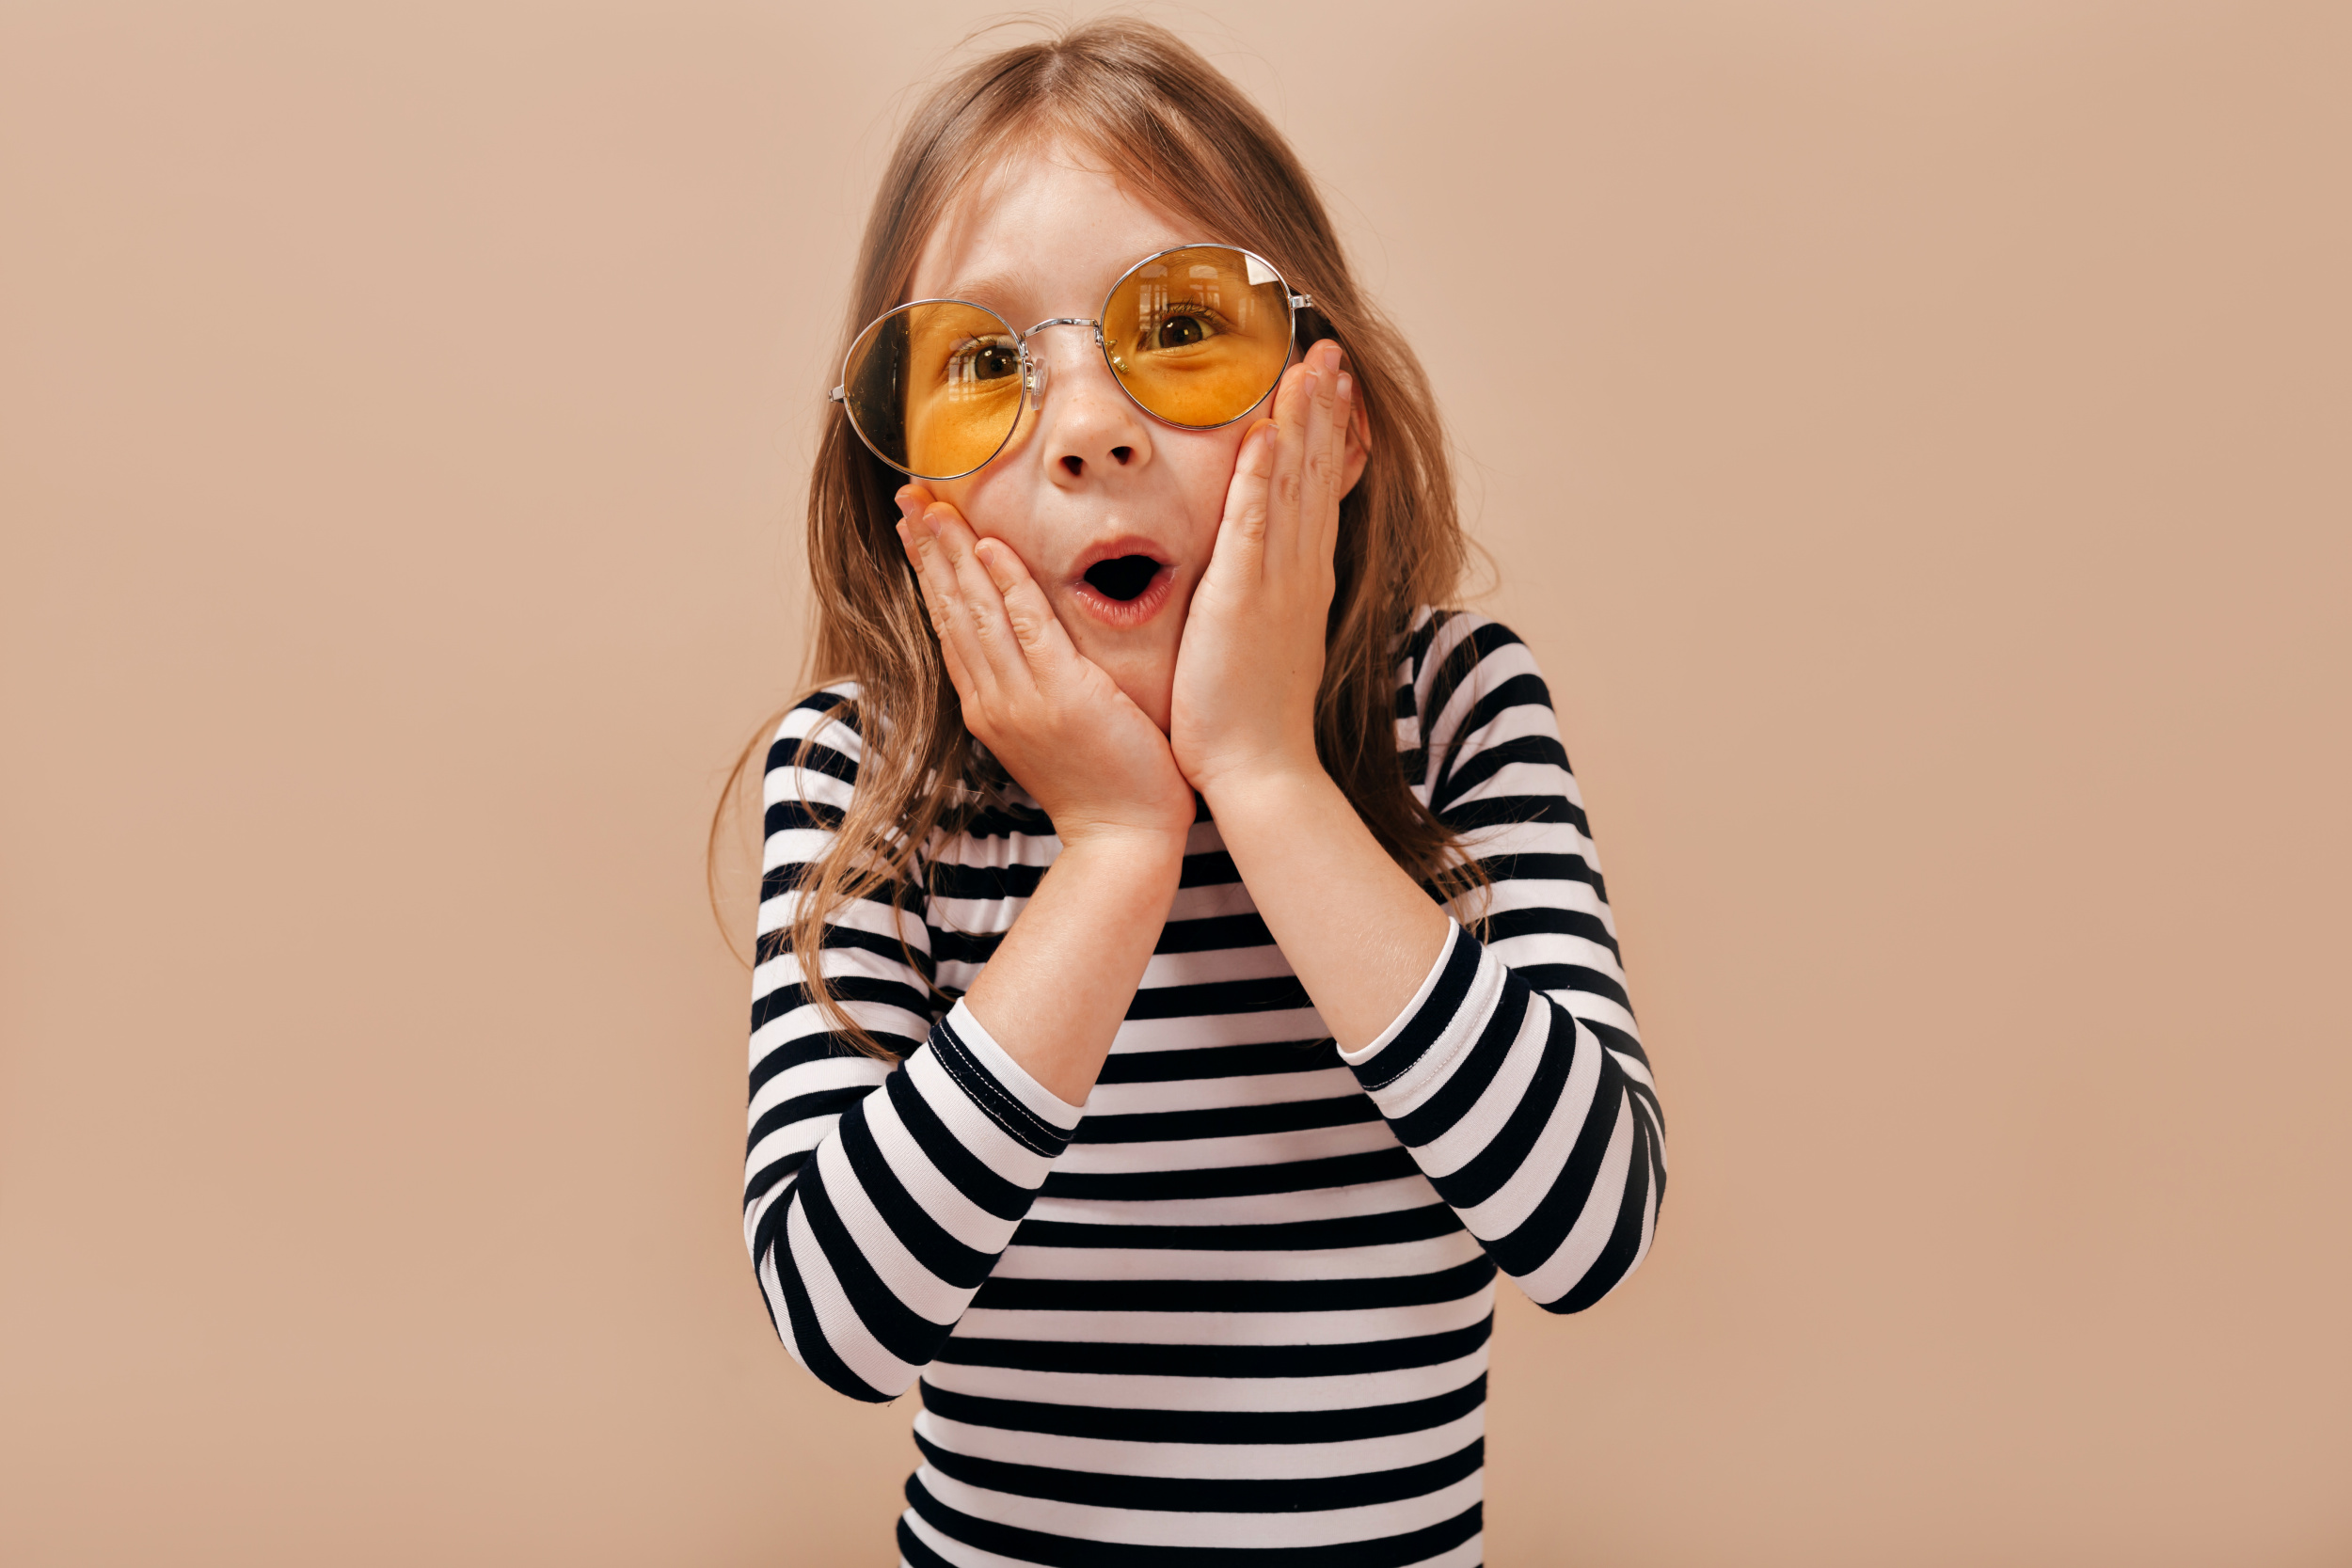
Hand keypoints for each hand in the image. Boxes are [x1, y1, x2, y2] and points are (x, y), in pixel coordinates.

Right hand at [895, 488, 1196, 851]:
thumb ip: (1034, 686)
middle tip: (908, 495)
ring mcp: (1023, 698)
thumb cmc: (1102, 783)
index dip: (929, 571)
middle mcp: (993, 698)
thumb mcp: (1053, 729)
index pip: (949, 623)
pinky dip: (1009, 587)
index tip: (914, 525)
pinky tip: (992, 549)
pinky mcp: (1062, 696)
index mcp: (988, 704)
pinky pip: (1030, 628)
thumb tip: (1028, 645)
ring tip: (933, 506)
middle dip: (928, 549)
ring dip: (955, 554)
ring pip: (978, 611)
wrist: (1124, 837)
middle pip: (951, 609)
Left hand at [1169, 339, 1359, 797]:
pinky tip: (1265, 433)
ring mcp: (1277, 582)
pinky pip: (1254, 525)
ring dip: (1301, 422)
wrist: (1261, 772)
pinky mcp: (1244, 598)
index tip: (1326, 383)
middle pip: (1315, 472)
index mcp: (1301, 580)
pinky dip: (1263, 478)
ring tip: (1309, 364)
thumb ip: (1264, 601)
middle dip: (1323, 408)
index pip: (1315, 490)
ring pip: (1293, 485)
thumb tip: (1260, 580)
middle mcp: (1299, 571)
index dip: (1323, 433)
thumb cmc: (1251, 719)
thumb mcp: (1265, 645)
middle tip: (1328, 349)